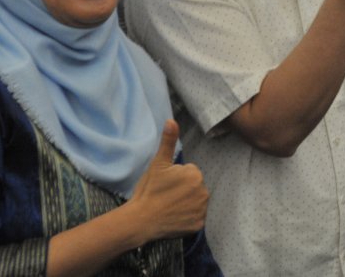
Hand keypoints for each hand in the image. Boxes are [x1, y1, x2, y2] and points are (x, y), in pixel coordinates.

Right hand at [128, 120, 208, 240]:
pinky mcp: (199, 225)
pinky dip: (187, 218)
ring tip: (169, 207)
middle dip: (183, 190)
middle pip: (194, 187)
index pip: (189, 172)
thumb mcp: (157, 164)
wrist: (140, 221)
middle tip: (166, 197)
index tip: (164, 185)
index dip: (175, 178)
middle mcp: (204, 191)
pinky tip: (174, 218)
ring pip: (196, 201)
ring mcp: (202, 210)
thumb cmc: (148, 190)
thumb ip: (168, 141)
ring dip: (186, 203)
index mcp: (195, 174)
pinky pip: (196, 218)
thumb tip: (172, 120)